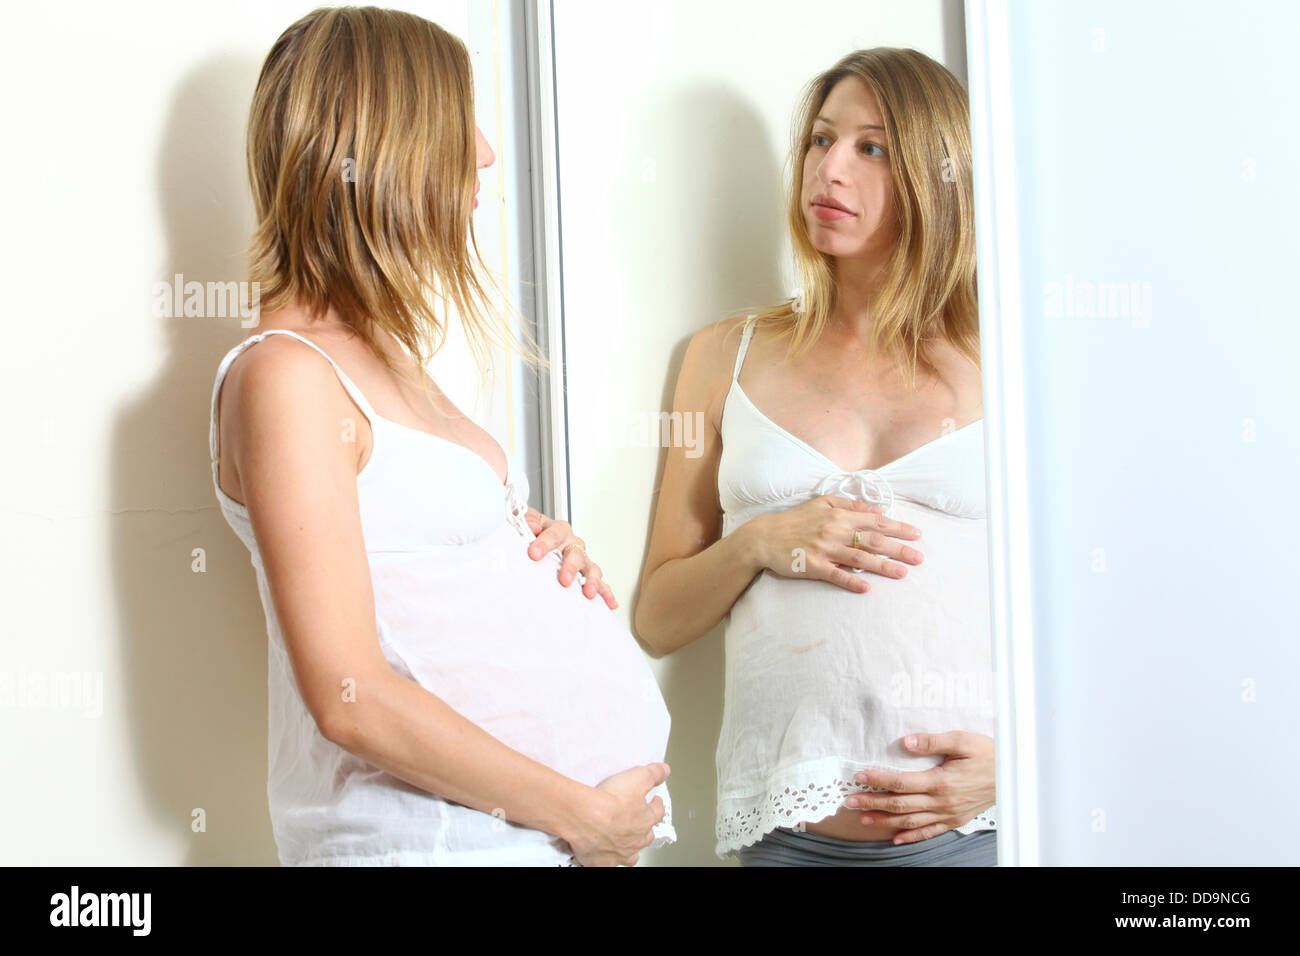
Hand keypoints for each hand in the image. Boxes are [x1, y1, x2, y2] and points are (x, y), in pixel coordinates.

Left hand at [524, 509, 616, 608]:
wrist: (534, 541)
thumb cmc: (531, 532)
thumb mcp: (523, 520)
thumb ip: (526, 521)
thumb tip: (531, 527)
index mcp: (558, 530)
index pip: (555, 533)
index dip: (545, 543)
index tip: (534, 553)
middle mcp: (572, 544)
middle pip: (576, 552)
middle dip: (571, 566)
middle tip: (564, 579)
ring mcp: (581, 560)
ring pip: (591, 568)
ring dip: (591, 581)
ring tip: (588, 592)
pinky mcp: (585, 575)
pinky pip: (600, 583)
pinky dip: (606, 593)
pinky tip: (610, 603)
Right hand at [564, 763, 669, 866]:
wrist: (585, 816)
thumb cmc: (610, 800)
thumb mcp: (637, 777)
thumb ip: (653, 774)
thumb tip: (665, 770)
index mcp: (645, 821)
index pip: (657, 813)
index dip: (656, 806)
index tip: (655, 801)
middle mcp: (635, 840)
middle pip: (646, 837)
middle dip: (645, 829)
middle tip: (640, 821)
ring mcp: (619, 853)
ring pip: (630, 855)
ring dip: (630, 849)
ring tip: (626, 843)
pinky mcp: (602, 862)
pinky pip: (607, 864)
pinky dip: (607, 859)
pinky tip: (602, 854)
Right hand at [747, 495, 923, 592]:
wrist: (764, 537)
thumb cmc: (795, 520)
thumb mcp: (822, 504)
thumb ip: (851, 505)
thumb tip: (878, 510)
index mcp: (839, 515)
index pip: (875, 521)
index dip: (898, 528)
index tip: (917, 534)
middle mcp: (835, 531)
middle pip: (873, 540)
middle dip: (899, 549)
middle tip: (919, 558)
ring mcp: (825, 549)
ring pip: (860, 558)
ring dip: (883, 566)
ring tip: (903, 574)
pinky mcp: (813, 566)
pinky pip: (836, 575)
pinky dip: (852, 581)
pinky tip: (867, 588)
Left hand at [846, 731, 995, 843]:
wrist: (1014, 775)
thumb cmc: (987, 754)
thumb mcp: (963, 740)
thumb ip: (932, 741)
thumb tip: (905, 742)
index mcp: (941, 781)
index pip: (901, 782)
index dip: (878, 780)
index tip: (859, 778)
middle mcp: (942, 802)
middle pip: (900, 804)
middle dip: (872, 803)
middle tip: (850, 802)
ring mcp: (948, 814)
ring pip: (910, 821)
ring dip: (885, 821)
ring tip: (863, 819)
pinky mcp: (955, 820)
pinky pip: (929, 832)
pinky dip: (911, 837)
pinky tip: (895, 839)